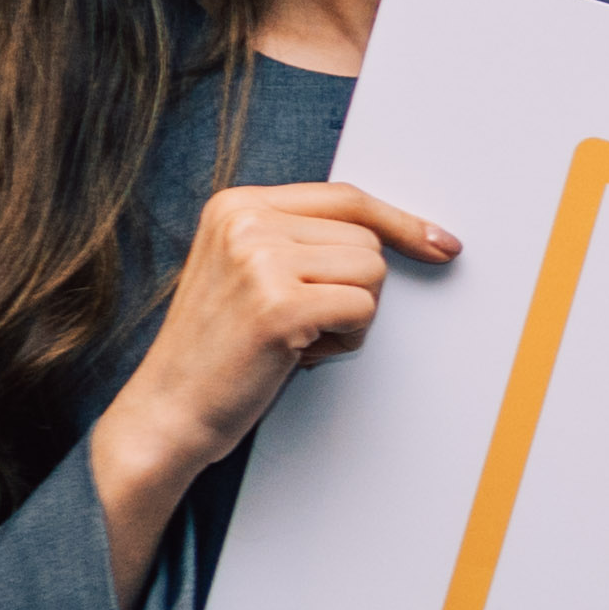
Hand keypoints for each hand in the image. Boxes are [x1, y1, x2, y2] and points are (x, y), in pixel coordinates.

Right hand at [86, 179, 461, 598]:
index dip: (400, 221)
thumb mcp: (249, 273)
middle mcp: (245, 222)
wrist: (168, 412)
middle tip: (307, 324)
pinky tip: (301, 355)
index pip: (345, 197)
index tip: (441, 242)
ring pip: (372, 272)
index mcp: (236, 205)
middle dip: (356, 290)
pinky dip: (346, 341)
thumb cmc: (219, 352)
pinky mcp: (278, 305)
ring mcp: (259, 260)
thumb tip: (396, 234)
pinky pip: (362, 309)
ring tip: (300, 339)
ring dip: (353, 317)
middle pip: (366, 239)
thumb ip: (302, 242)